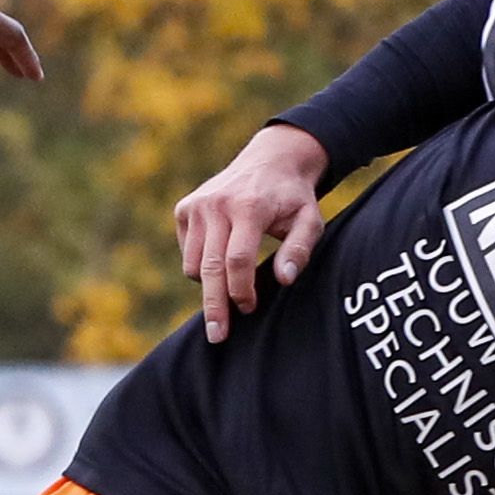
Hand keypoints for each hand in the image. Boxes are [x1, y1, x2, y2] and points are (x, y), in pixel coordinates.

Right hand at [173, 125, 329, 343]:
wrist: (271, 158)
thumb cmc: (293, 197)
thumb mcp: (310, 219)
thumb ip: (300, 249)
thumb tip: (283, 279)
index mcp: (248, 207)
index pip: (237, 260)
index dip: (241, 290)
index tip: (249, 309)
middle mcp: (216, 205)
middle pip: (209, 268)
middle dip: (214, 305)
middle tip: (217, 335)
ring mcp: (197, 206)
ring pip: (193, 265)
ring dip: (210, 285)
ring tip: (231, 287)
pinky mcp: (184, 208)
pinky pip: (186, 253)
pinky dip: (200, 265)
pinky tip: (221, 257)